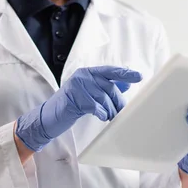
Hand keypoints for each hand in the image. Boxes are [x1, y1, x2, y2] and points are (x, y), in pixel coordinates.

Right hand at [15, 66, 142, 151]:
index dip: (125, 73)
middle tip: (120, 112)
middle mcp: (81, 76)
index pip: (109, 71)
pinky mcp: (73, 99)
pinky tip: (101, 116)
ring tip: (109, 117)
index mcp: (86, 72)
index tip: (139, 77)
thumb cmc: (71, 106)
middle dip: (117, 102)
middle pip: (109, 88)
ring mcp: (76, 86)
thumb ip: (104, 88)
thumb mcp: (88, 94)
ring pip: (103, 98)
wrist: (48, 117)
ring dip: (110, 110)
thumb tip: (126, 85)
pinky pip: (95, 106)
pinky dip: (101, 113)